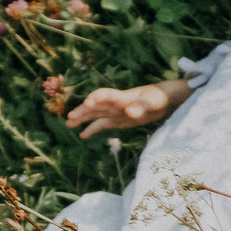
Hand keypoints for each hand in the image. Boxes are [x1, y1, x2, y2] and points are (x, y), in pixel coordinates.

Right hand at [66, 80, 190, 138]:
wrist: (161, 100)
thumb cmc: (157, 98)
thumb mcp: (152, 103)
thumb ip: (141, 107)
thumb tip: (129, 112)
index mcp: (121, 97)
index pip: (105, 94)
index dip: (96, 98)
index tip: (87, 103)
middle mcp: (114, 104)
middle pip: (95, 106)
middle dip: (83, 111)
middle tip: (70, 118)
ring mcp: (114, 112)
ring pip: (95, 115)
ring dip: (82, 118)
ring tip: (68, 124)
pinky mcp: (116, 121)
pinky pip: (102, 124)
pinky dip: (92, 129)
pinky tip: (82, 135)